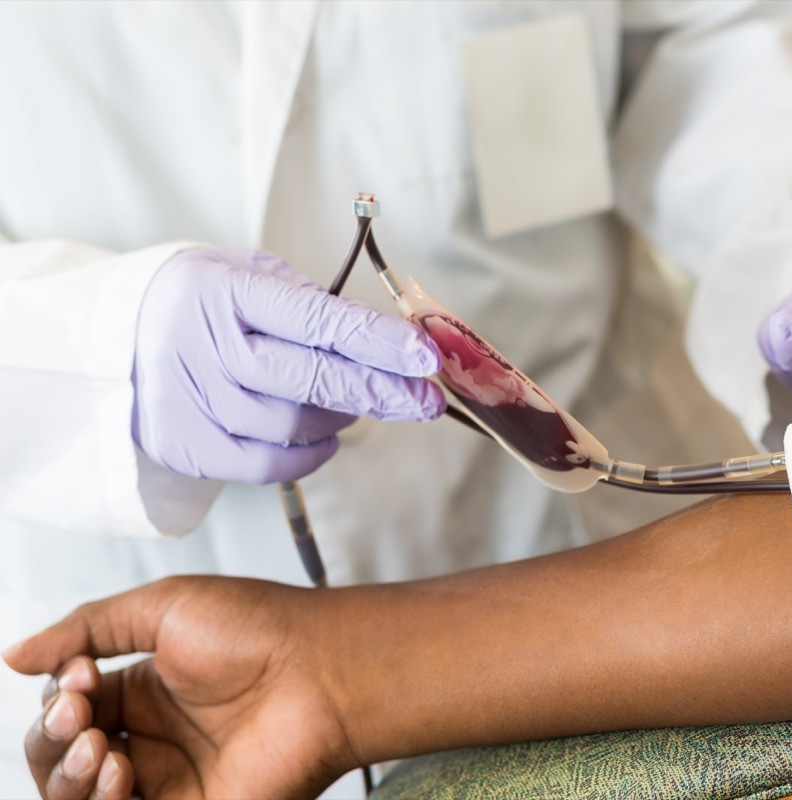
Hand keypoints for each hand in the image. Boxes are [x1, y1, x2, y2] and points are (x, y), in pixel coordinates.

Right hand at [3, 577, 358, 799]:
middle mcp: (153, 740)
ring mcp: (172, 781)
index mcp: (144, 691)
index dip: (58, 701)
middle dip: (51, 742)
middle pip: (62, 762)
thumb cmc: (258, 628)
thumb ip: (86, 628)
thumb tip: (13, 654)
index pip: (67, 713)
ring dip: (67, 778)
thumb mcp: (162, 607)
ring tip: (100, 749)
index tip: (79, 676)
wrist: (323, 667)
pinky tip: (117, 769)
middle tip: (79, 715)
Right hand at [133, 248, 445, 482]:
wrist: (112, 337)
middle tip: (427, 399)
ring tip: (355, 401)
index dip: (377, 341)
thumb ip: (309, 301)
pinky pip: (268, 465)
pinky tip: (326, 435)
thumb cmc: (202, 303)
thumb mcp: (246, 274)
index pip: (316, 320)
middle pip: (311, 380)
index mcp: (222, 291)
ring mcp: (190, 401)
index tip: (425, 356)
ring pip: (295, 425)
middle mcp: (202, 346)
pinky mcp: (186, 447)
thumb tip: (385, 340)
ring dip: (343, 417)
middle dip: (382, 391)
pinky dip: (310, 454)